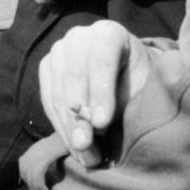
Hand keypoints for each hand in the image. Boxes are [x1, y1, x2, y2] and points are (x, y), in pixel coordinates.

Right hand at [36, 20, 151, 168]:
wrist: (124, 69)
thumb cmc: (138, 78)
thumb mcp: (144, 83)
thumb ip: (129, 98)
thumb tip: (107, 126)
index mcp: (108, 33)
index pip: (101, 61)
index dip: (100, 93)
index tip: (102, 125)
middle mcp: (78, 37)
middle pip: (74, 78)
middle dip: (79, 118)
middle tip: (87, 148)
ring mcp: (58, 52)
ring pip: (58, 91)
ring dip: (68, 128)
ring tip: (83, 156)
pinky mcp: (46, 69)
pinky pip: (48, 100)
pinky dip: (59, 126)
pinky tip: (73, 147)